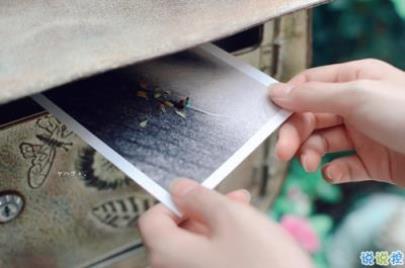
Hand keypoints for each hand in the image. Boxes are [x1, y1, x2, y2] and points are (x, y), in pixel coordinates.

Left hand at [139, 179, 312, 267]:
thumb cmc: (264, 265)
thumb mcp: (231, 217)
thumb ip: (199, 198)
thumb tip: (177, 188)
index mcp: (168, 253)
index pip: (152, 218)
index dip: (174, 200)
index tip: (200, 194)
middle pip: (176, 231)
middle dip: (205, 209)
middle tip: (236, 199)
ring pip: (197, 245)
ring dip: (219, 224)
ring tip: (249, 216)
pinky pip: (210, 261)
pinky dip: (225, 245)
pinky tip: (249, 238)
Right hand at [269, 59, 404, 185]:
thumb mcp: (356, 96)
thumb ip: (313, 96)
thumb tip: (276, 92)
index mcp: (353, 80)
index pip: (308, 87)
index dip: (289, 102)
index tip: (272, 117)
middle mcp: (356, 106)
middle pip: (310, 117)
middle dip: (295, 134)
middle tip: (285, 152)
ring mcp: (363, 134)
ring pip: (322, 143)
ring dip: (311, 154)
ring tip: (310, 165)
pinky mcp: (371, 161)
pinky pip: (342, 166)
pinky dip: (334, 171)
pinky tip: (334, 173)